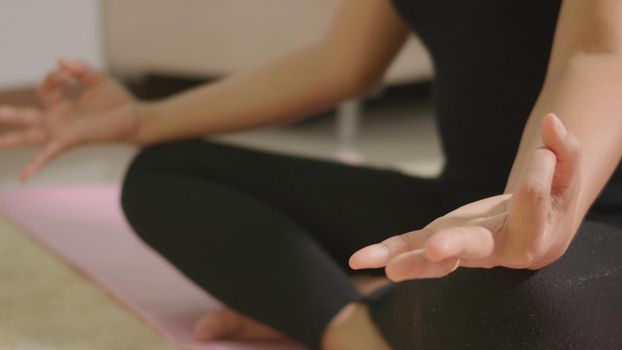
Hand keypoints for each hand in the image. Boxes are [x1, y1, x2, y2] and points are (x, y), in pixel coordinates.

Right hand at [0, 58, 139, 181]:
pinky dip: (35, 165)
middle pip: (25, 117)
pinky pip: (48, 154)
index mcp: (63, 106)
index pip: (44, 90)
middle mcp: (59, 121)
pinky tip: (24, 178)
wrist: (136, 117)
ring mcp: (62, 132)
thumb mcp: (97, 79)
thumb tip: (60, 61)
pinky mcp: (70, 141)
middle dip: (6, 116)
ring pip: (29, 137)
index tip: (68, 75)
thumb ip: (79, 69)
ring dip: (10, 141)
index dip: (52, 78)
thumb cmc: (117, 101)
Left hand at [349, 114, 581, 280]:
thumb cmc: (553, 202)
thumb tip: (552, 121)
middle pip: (473, 249)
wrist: (535, 232)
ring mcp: (461, 249)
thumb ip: (565, 151)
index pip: (530, 200)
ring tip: (386, 267)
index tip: (547, 151)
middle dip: (453, 246)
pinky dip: (389, 250)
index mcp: (532, 236)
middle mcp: (494, 250)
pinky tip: (359, 259)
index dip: (540, 171)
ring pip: (434, 258)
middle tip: (434, 249)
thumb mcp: (567, 174)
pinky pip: (412, 245)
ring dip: (409, 260)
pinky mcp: (437, 239)